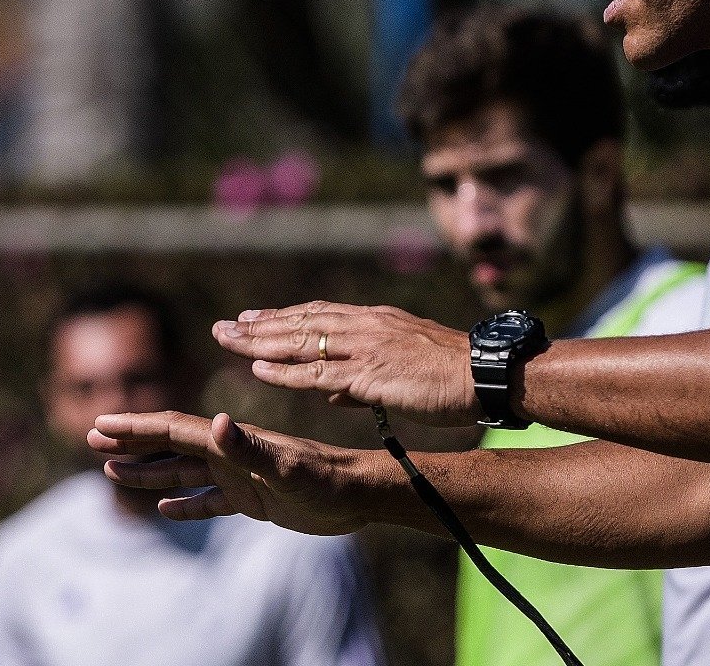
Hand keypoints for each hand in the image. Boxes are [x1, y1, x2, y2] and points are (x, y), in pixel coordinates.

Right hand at [88, 410, 391, 534]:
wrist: (360, 493)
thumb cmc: (326, 478)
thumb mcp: (285, 466)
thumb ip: (248, 447)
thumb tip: (214, 421)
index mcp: (232, 441)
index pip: (174, 429)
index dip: (137, 427)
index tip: (100, 423)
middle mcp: (231, 453)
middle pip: (171, 445)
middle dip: (132, 443)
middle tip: (91, 440)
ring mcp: (240, 475)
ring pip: (184, 472)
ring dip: (149, 471)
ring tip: (111, 471)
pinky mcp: (253, 499)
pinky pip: (209, 501)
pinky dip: (184, 504)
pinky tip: (163, 508)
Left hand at [213, 301, 478, 424]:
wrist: (484, 373)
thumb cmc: (453, 375)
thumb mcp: (405, 368)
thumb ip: (364, 380)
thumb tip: (333, 394)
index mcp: (377, 321)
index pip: (320, 315)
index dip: (284, 317)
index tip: (253, 318)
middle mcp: (366, 327)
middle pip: (302, 323)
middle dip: (261, 326)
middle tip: (225, 327)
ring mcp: (366, 348)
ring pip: (302, 342)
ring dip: (261, 342)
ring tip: (228, 341)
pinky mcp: (370, 374)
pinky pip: (318, 372)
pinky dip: (286, 371)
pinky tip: (259, 370)